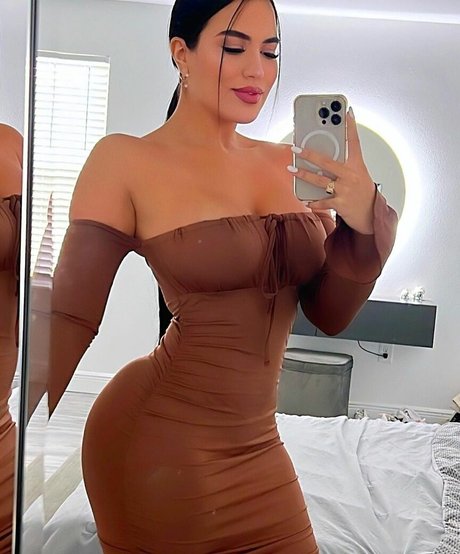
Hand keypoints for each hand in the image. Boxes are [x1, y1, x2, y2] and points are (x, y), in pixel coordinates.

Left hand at [288, 108, 375, 233]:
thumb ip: (343, 164)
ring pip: (319, 180)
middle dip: (309, 154)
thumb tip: (323, 157)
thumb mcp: (358, 174)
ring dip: (303, 174)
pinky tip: (306, 201)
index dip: (351, 126)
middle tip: (296, 148)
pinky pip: (321, 202)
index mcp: (357, 165)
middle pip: (327, 161)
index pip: (354, 142)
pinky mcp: (340, 203)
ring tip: (292, 169)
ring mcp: (345, 189)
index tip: (347, 112)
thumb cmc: (362, 192)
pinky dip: (313, 202)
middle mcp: (351, 176)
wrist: (370, 214)